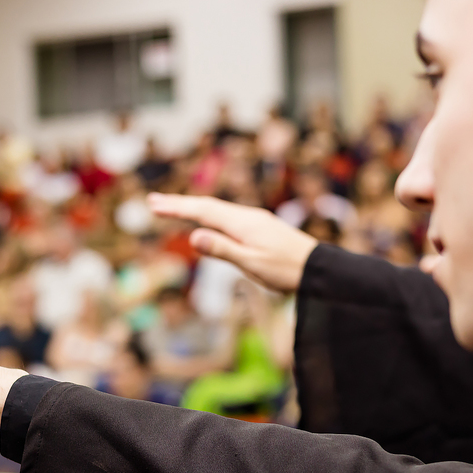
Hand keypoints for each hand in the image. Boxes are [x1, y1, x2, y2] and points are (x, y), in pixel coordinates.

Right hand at [148, 194, 318, 292]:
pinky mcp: (261, 228)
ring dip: (193, 208)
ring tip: (172, 209)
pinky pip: (228, 216)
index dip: (176, 208)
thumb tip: (193, 236)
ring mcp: (255, 220)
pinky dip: (209, 215)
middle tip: (153, 202)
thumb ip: (222, 250)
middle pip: (208, 206)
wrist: (319, 269)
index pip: (203, 211)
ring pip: (218, 210)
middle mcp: (247, 216)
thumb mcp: (251, 264)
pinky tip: (207, 220)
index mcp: (242, 223)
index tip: (153, 205)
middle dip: (179, 204)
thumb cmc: (286, 270)